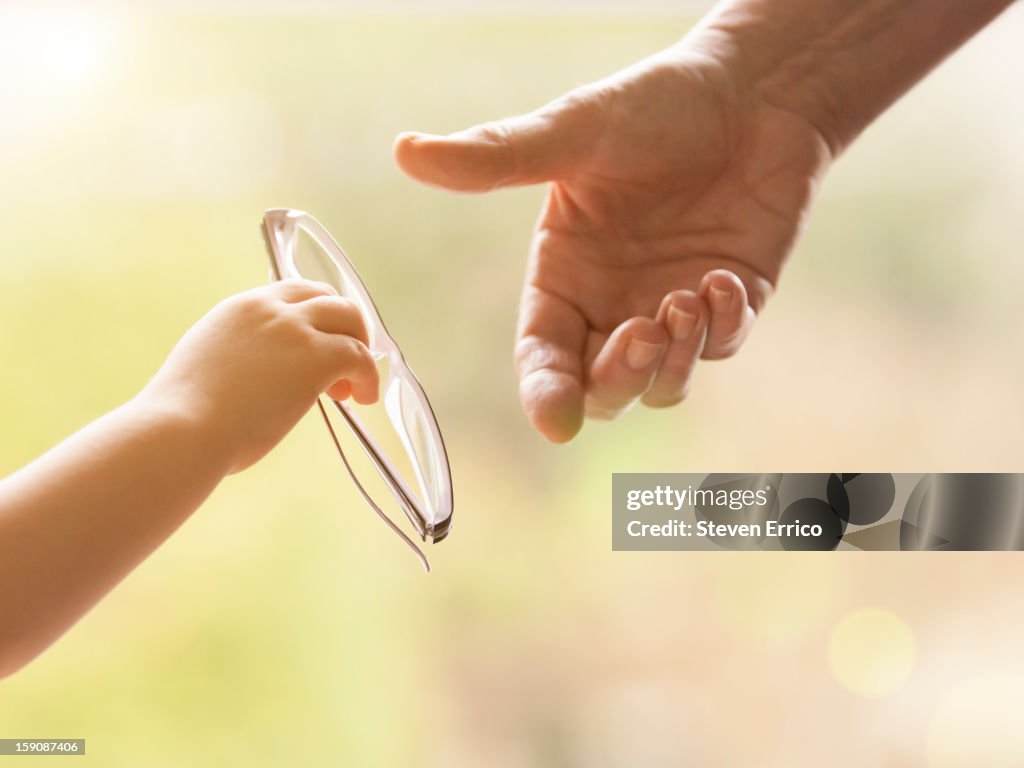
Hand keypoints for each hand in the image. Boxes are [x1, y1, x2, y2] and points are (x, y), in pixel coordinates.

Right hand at [139, 280, 378, 472]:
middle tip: (342, 368)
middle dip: (343, 328)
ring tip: (354, 387)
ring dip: (359, 349)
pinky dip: (368, 376)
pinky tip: (362, 399)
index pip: (293, 293)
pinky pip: (360, 356)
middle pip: (328, 298)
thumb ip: (238, 357)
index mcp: (239, 308)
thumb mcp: (209, 366)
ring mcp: (295, 329)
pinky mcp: (317, 357)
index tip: (316, 349)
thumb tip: (257, 378)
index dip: (314, 320)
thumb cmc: (184, 417)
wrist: (182, 431)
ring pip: (350, 318)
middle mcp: (269, 308)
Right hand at [395, 42, 830, 441]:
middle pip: (602, 389)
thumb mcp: (574, 133)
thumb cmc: (655, 103)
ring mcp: (671, 304)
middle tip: (644, 329)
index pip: (543, 356)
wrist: (753, 87)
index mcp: (564, 274)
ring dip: (672, 361)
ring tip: (688, 296)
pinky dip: (722, 329)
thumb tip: (405, 149)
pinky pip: (722, 346)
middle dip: (619, 380)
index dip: (545, 394)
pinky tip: (723, 279)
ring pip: (661, 383)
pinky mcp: (729, 300)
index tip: (558, 422)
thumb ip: (497, 157)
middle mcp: (612, 301)